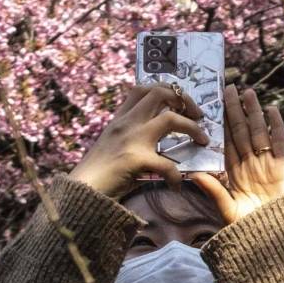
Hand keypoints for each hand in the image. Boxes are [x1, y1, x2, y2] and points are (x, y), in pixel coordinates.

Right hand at [68, 82, 207, 198]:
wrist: (80, 194)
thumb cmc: (96, 174)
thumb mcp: (110, 145)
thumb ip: (128, 135)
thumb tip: (155, 137)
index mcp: (119, 119)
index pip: (142, 88)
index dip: (165, 89)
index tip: (179, 101)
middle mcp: (126, 123)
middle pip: (160, 93)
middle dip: (185, 100)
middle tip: (197, 115)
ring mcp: (131, 139)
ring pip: (171, 119)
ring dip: (193, 129)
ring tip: (203, 141)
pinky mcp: (136, 160)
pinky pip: (168, 164)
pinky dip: (176, 176)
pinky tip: (177, 185)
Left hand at [190, 86, 283, 224]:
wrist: (277, 238)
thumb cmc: (250, 227)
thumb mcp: (227, 209)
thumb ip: (213, 190)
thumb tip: (193, 173)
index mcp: (234, 172)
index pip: (225, 142)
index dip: (220, 124)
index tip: (213, 106)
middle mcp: (250, 163)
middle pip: (241, 131)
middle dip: (235, 111)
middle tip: (228, 89)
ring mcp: (267, 162)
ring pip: (259, 131)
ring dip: (254, 112)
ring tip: (248, 92)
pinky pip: (279, 141)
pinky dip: (276, 125)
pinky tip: (271, 109)